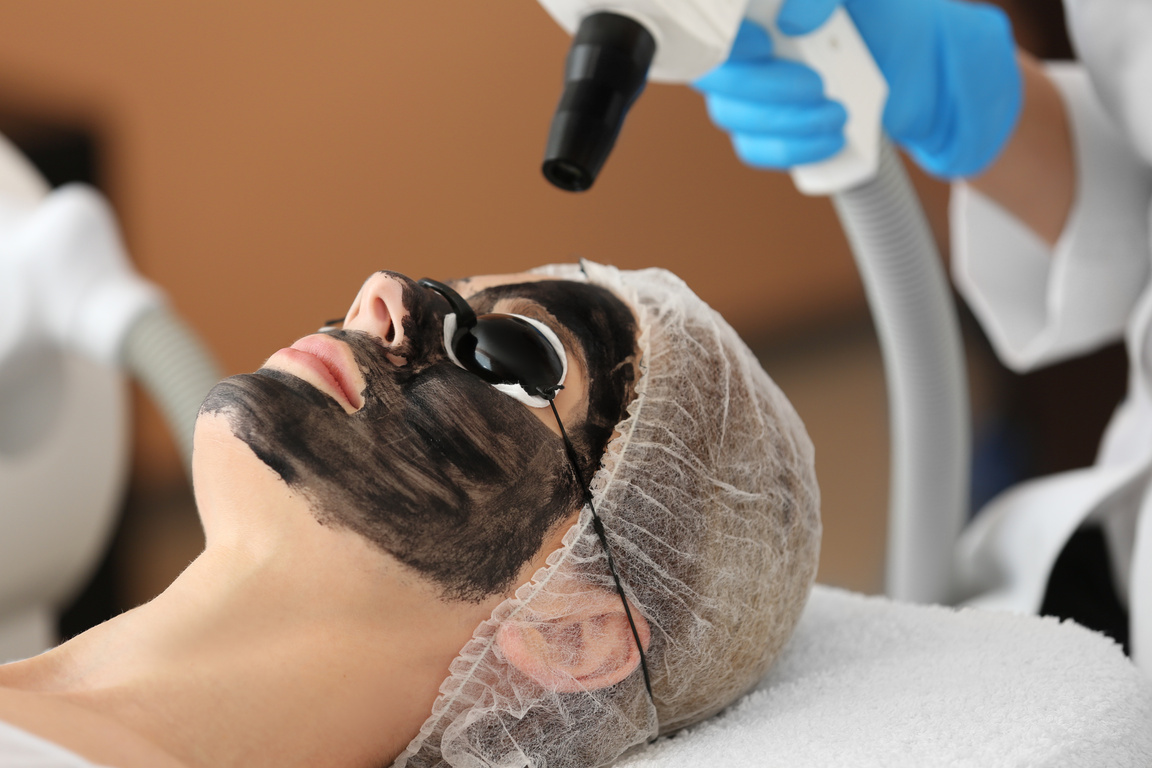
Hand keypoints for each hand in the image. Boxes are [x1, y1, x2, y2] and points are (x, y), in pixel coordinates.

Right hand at [694, 0, 1021, 178]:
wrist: (922, 65)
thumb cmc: (885, 17)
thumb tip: (791, 18)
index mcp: (754, 11)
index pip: (710, 29)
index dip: (726, 43)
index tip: (765, 45)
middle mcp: (743, 48)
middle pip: (715, 79)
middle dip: (766, 89)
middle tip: (818, 85)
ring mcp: (750, 91)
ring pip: (733, 117)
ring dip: (786, 123)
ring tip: (839, 115)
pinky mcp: (767, 130)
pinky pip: (755, 149)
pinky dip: (792, 150)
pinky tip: (831, 139)